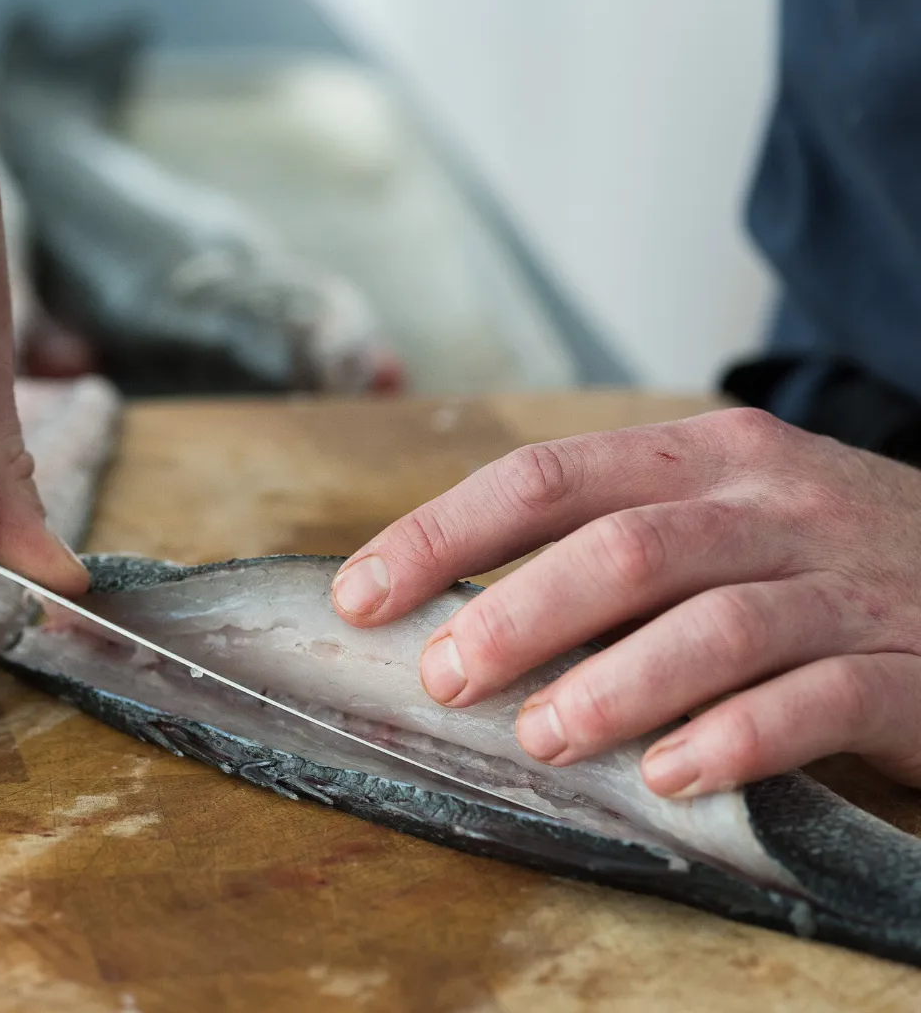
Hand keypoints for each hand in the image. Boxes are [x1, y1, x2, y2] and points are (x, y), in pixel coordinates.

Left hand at [330, 408, 920, 796]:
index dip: (444, 533)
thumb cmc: (815, 553)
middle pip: (621, 548)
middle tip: (447, 678)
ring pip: (711, 625)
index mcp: (704, 456)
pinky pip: (813, 702)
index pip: (547, 477)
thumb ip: (613, 543)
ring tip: (543, 738)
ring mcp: (841, 582)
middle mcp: (770, 504)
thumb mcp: (718, 513)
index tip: (365, 592)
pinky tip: (670, 776)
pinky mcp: (906, 665)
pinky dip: (733, 740)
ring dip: (612, 686)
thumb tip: (465, 604)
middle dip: (517, 615)